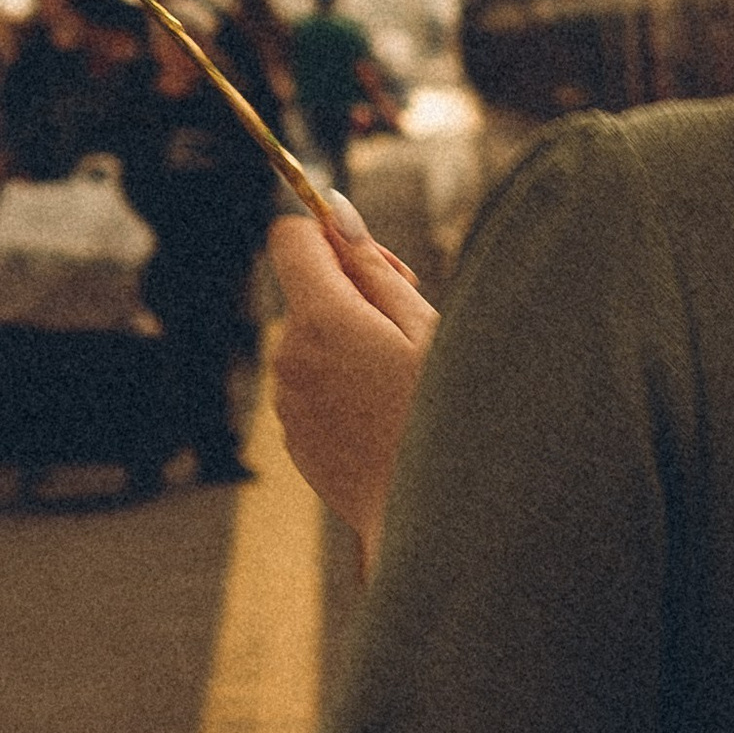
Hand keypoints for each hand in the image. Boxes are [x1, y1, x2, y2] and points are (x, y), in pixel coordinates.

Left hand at [266, 206, 437, 567]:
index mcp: (323, 320)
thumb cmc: (446, 417)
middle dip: (352, 293)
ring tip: (406, 377)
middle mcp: (290, 356)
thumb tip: (335, 212)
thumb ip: (374, 268)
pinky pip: (313, 387)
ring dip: (350, 343)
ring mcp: (287, 402)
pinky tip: (389, 414)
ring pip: (311, 342)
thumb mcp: (427, 329)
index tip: (370, 258)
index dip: (327, 235)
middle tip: (413, 318)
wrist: (436, 520)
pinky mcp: (295, 438)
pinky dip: (344, 386)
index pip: (289, 238)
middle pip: (306, 293)